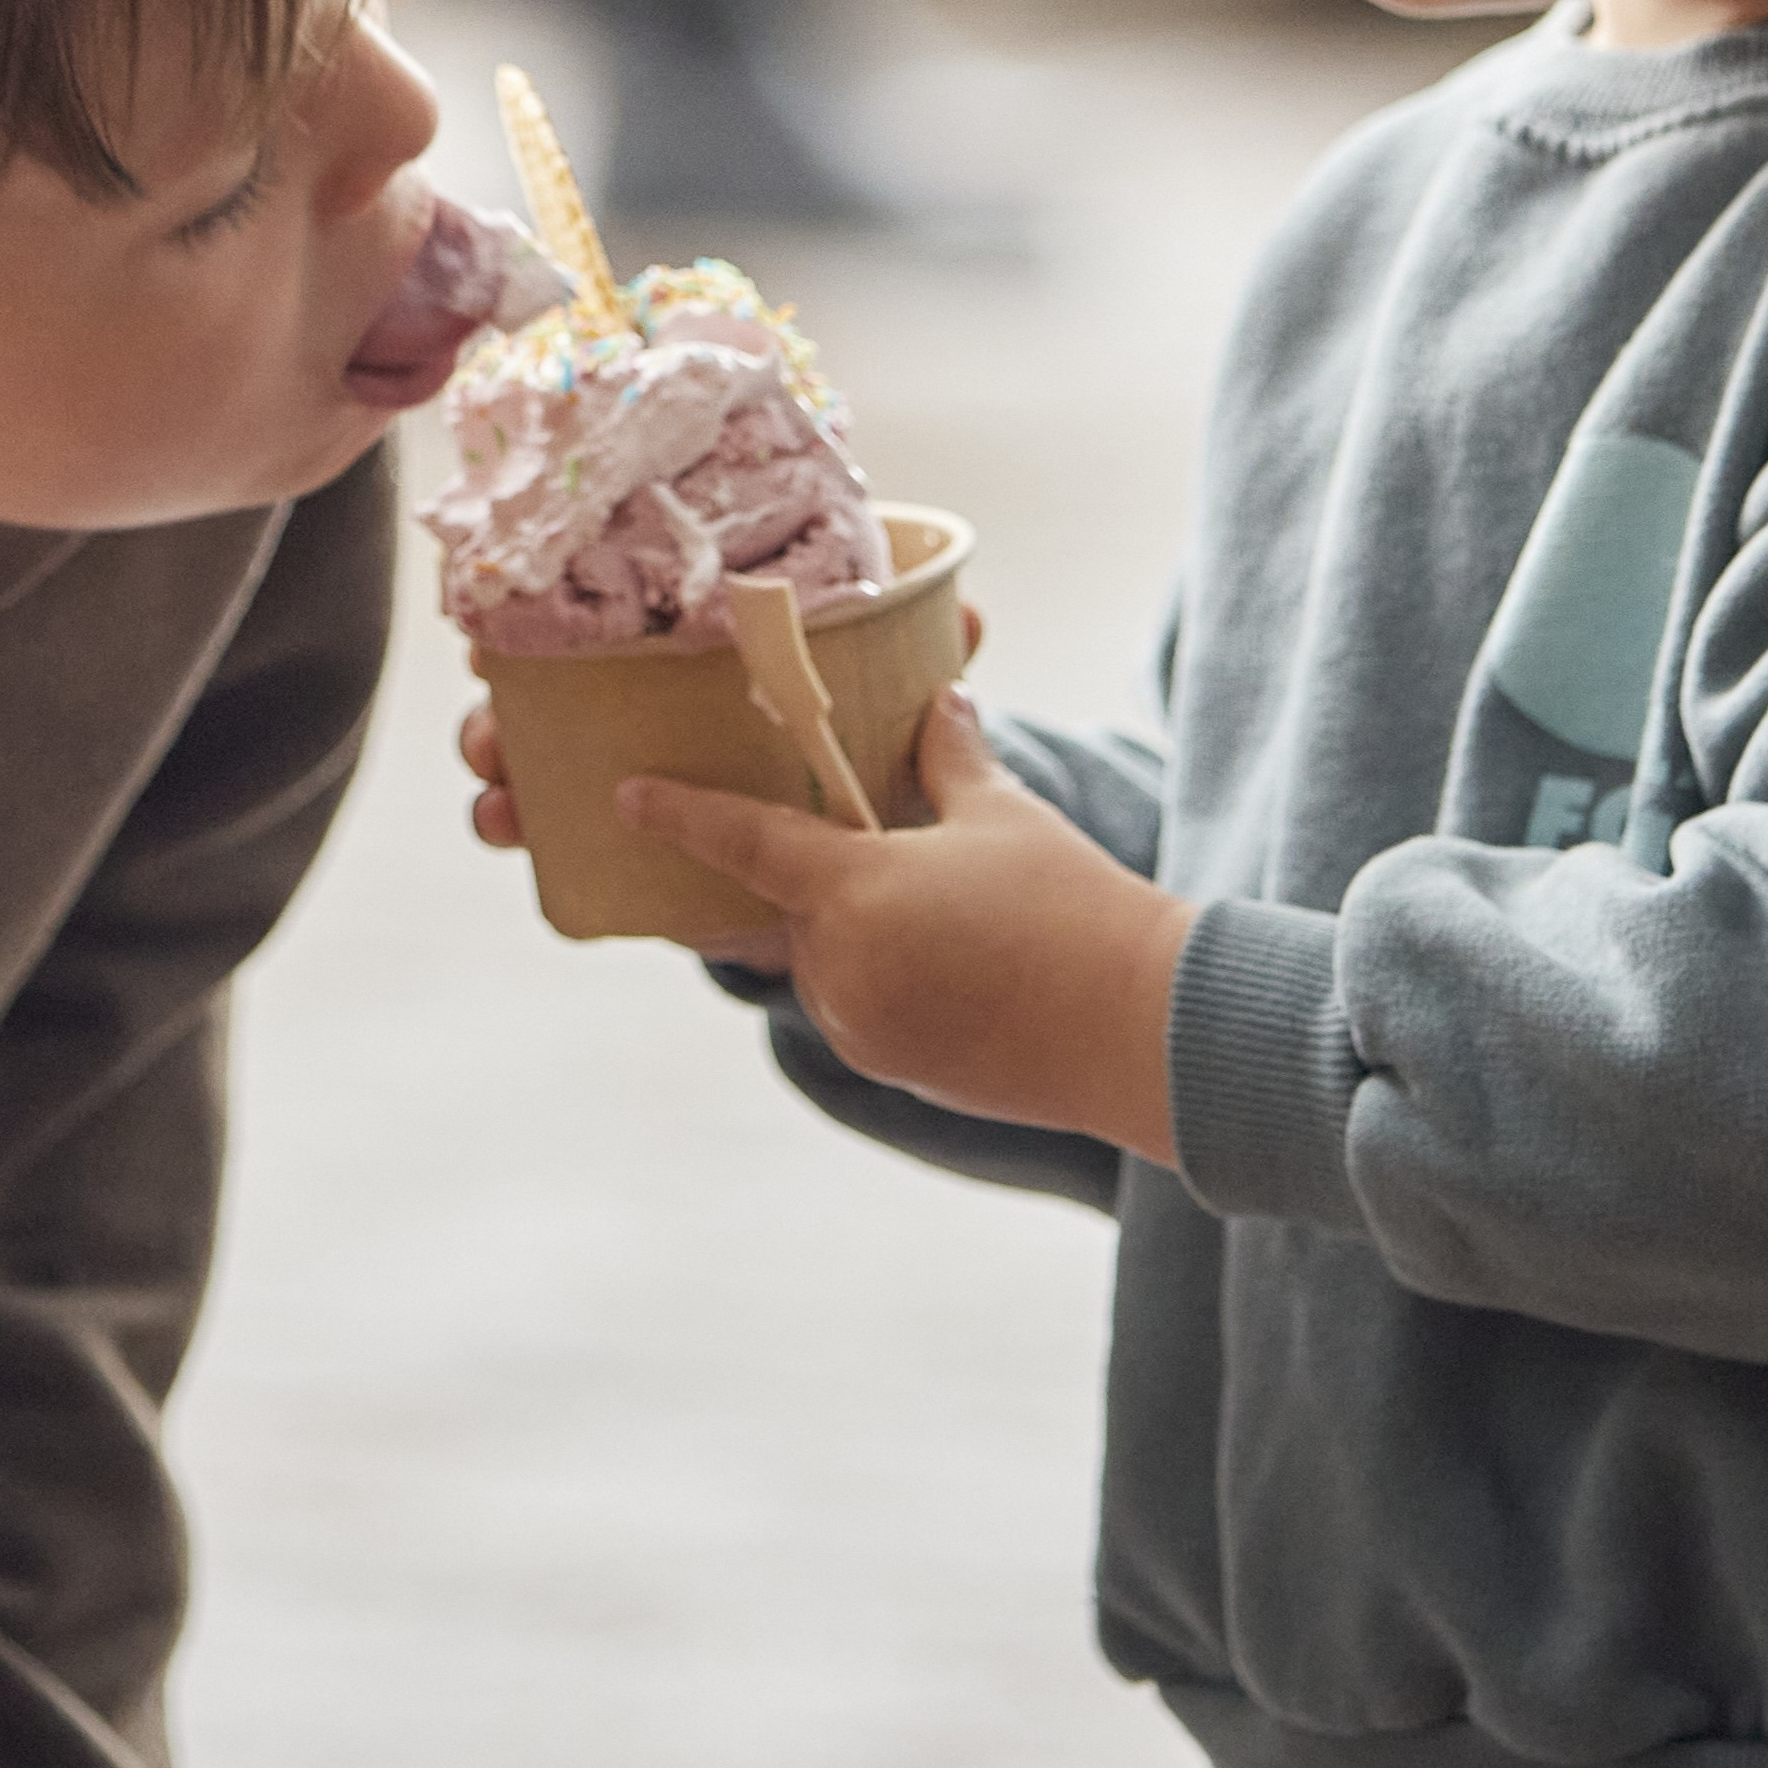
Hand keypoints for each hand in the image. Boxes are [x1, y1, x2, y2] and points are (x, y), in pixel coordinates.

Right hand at [452, 600, 978, 861]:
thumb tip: (968, 624)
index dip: (542, 623)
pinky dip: (539, 845)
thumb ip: (921, 656)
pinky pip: (575, 850)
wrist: (886, 854)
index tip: (502, 637)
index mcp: (694, 655)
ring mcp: (641, 788)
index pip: (604, 626)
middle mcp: (651, 711)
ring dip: (509, 781)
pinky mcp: (647, 860)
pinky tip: (521, 842)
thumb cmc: (865, 735)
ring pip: (548, 774)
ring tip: (498, 805)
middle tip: (489, 729)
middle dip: (504, 710)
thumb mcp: (887, 693)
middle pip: (553, 698)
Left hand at [620, 691, 1184, 1155]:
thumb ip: (950, 756)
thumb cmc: (1074, 909)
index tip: (626, 798)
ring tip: (935, 910)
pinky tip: (948, 960)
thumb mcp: (1004, 815)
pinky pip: (858, 1009)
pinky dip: (881, 975)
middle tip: (860, 851)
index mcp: (851, 891)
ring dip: (851, 930)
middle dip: (814, 877)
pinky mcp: (895, 1069)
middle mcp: (839, 966)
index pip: (743, 844)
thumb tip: (941, 697)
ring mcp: (862, 1028)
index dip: (681, 816)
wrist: (1141, 1031)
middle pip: (788, 909)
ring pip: (823, 961)